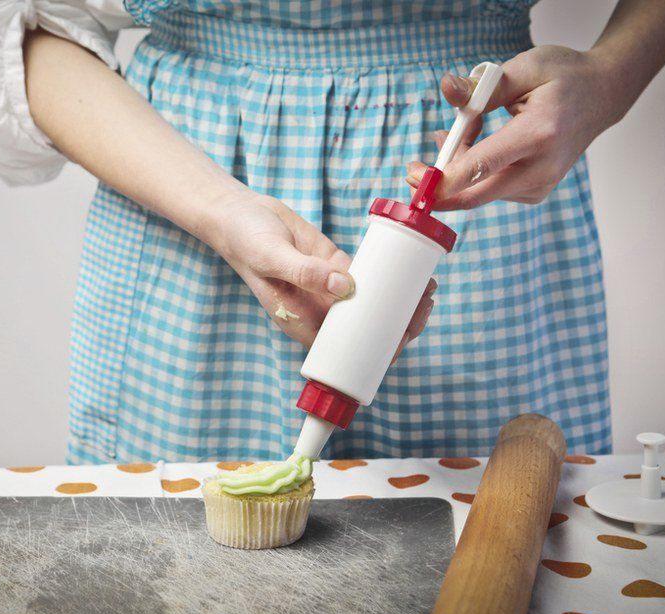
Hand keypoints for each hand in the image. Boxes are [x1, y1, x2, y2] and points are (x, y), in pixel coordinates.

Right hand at [205, 190, 436, 348]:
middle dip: (400, 323)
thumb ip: (304, 272)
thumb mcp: (270, 256)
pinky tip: (412, 268)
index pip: (346, 349)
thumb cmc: (245, 241)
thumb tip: (345, 286)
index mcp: (303, 322)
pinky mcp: (336, 266)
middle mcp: (320, 311)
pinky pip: (369, 276)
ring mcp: (331, 289)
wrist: (238, 213)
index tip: (403, 335)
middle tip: (424, 303)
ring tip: (427, 286)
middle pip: (367, 329)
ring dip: (401, 299)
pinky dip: (390, 275)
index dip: (378, 350)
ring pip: (373, 304)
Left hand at [406, 45, 627, 209]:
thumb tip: (446, 89)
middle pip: (476, 194)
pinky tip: (477, 145)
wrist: (601, 96)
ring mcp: (541, 184)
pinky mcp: (535, 192)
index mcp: (539, 134)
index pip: (483, 165)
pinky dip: (473, 173)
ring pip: (479, 191)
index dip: (445, 177)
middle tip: (412, 169)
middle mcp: (542, 167)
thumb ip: (481, 87)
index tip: (417, 177)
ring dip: (458, 168)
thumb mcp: (524, 68)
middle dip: (438, 186)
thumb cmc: (562, 78)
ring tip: (462, 130)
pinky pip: (490, 190)